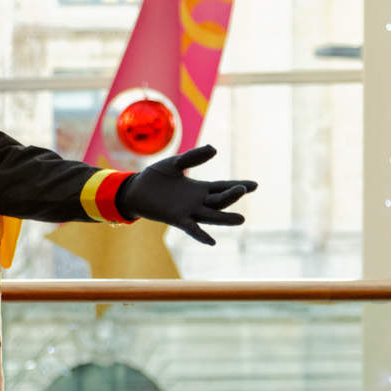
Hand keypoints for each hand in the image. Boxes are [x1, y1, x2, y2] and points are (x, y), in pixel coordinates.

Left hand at [113, 146, 255, 245]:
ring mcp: (188, 211)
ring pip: (211, 215)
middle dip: (232, 195)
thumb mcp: (175, 163)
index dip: (239, 186)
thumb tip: (214, 149)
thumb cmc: (155, 177)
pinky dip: (200, 235)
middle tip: (243, 189)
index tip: (255, 185)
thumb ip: (193, 157)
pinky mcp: (176, 219)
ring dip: (224, 218)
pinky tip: (212, 241)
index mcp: (200, 189)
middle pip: (220, 201)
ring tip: (240, 219)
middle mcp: (197, 202)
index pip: (223, 187)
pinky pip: (191, 228)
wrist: (135, 189)